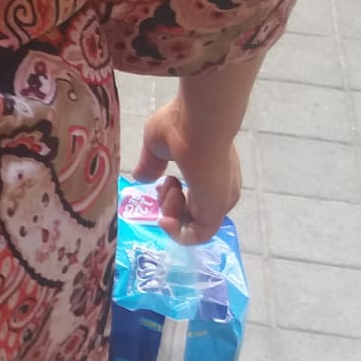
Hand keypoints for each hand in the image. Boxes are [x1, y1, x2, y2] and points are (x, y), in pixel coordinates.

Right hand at [132, 99, 242, 246]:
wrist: (199, 124)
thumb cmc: (180, 127)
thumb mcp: (156, 146)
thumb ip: (150, 164)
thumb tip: (140, 178)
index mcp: (211, 172)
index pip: (196, 197)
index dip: (173, 196)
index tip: (162, 182)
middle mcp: (220, 189)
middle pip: (193, 213)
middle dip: (170, 205)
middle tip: (163, 187)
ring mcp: (220, 201)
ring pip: (194, 225)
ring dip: (171, 215)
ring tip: (169, 193)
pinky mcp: (215, 212)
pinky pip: (197, 236)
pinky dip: (177, 234)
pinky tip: (164, 219)